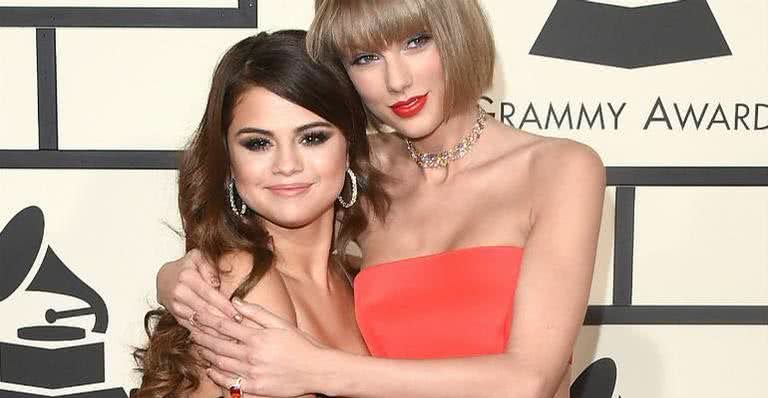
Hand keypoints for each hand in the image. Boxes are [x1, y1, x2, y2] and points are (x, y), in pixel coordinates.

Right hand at [157, 249, 240, 331]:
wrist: (164, 277)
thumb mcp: (198, 257)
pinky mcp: (175, 316)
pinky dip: (204, 336)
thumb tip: (217, 284)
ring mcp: (176, 306)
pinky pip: (191, 328)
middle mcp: (180, 293)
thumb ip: (209, 267)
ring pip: (198, 322)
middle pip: (204, 311)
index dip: (224, 306)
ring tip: (232, 339)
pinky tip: (217, 341)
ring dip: (215, 332)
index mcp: (187, 277)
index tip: (238, 315)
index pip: (209, 294)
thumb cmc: (187, 266)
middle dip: (222, 322)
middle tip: (239, 330)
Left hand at [192, 298, 328, 396]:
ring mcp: (252, 373)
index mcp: (257, 337)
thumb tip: (235, 302)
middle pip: (218, 344)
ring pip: (220, 363)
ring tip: (197, 347)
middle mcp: (251, 355)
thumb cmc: (302, 345)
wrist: (317, 369)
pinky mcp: (255, 388)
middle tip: (191, 330)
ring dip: (206, 354)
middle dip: (201, 336)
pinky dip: (217, 376)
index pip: (224, 326)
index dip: (207, 320)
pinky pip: (229, 383)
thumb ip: (257, 312)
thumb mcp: (281, 323)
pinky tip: (211, 369)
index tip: (197, 315)